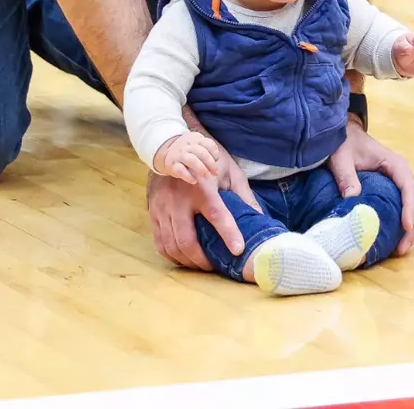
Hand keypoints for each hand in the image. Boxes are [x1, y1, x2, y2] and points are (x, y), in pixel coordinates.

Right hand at [146, 145, 258, 269]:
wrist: (172, 146)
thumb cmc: (205, 160)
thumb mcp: (229, 171)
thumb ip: (244, 195)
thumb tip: (260, 218)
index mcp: (202, 187)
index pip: (217, 215)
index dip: (228, 234)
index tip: (239, 250)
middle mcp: (179, 199)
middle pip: (187, 240)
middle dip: (202, 260)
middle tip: (215, 267)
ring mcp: (163, 207)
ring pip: (171, 245)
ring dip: (186, 261)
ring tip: (200, 265)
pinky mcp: (153, 211)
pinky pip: (159, 241)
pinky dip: (172, 254)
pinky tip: (183, 258)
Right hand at [153, 132, 220, 183]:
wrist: (167, 151)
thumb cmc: (188, 150)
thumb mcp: (197, 144)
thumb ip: (207, 150)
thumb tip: (216, 162)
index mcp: (196, 139)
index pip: (208, 143)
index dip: (214, 153)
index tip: (216, 160)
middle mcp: (187, 145)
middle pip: (202, 153)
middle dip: (211, 164)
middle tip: (215, 173)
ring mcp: (179, 154)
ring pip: (191, 160)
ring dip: (201, 169)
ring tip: (207, 176)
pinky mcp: (172, 164)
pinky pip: (180, 170)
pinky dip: (188, 176)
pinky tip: (194, 181)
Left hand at [324, 124, 413, 254]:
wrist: (346, 135)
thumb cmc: (344, 144)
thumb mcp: (341, 158)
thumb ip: (346, 176)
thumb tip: (353, 199)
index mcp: (395, 164)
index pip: (409, 188)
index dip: (410, 209)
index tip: (405, 228)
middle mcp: (403, 174)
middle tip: (402, 248)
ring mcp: (402, 183)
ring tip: (401, 248)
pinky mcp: (397, 191)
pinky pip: (410, 209)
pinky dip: (409, 225)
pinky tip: (398, 239)